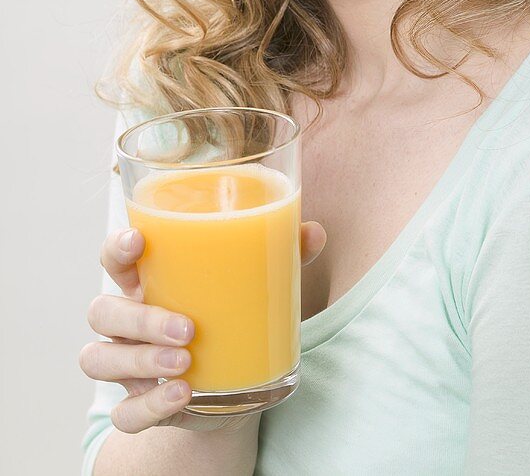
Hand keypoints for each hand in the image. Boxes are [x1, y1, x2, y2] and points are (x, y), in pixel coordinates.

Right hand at [79, 221, 326, 433]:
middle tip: (187, 328)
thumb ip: (282, 256)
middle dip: (140, 318)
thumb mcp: (254, 286)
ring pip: (100, 358)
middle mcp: (129, 321)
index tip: (138, 240)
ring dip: (139, 360)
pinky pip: (124, 413)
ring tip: (185, 360)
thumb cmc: (234, 318)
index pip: (115, 258)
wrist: (232, 390)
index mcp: (151, 281)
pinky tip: (181, 395)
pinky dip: (149, 406)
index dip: (117, 248)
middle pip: (103, 311)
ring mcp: (129, 365)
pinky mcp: (140, 405)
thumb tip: (313, 232)